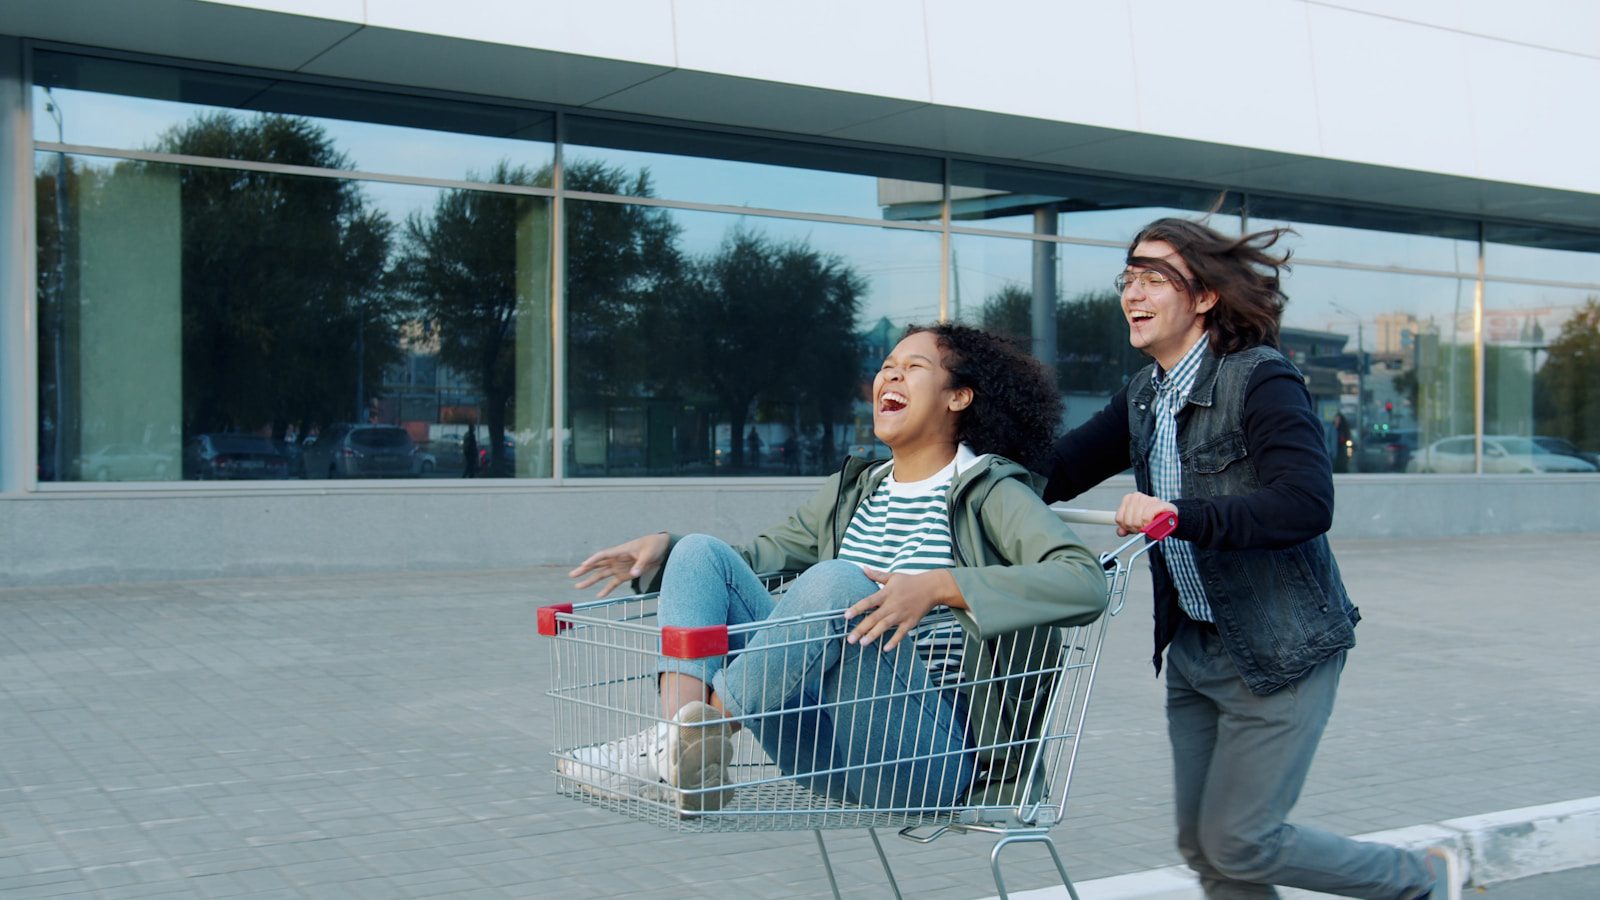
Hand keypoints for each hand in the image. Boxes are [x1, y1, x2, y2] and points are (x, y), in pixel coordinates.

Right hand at [568, 533, 669, 597]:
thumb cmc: (653, 546)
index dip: (593, 560)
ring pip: (602, 574)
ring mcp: (619, 567)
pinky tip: (598, 595)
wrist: (662, 548)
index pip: (603, 555)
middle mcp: (616, 559)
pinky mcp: (625, 574)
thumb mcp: (648, 554)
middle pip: (597, 565)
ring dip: (590, 580)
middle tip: (572, 575)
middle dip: (584, 570)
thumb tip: (633, 574)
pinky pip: (613, 583)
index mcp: (620, 551)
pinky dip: (606, 589)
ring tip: (578, 586)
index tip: (583, 565)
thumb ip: (640, 564)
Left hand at [845, 568, 962, 650]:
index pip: (868, 601)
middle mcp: (893, 605)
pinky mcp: (911, 622)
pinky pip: (901, 633)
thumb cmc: (911, 581)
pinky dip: (894, 641)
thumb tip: (863, 568)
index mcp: (886, 593)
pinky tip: (885, 649)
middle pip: (874, 618)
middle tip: (850, 639)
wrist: (932, 587)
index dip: (857, 609)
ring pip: (885, 626)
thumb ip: (877, 575)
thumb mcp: (893, 576)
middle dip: (861, 629)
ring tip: (862, 644)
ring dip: (873, 635)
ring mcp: (902, 614)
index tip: (846, 616)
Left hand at [1115, 492, 1177, 537]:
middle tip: (1144, 528)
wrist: (1170, 516)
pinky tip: (1153, 522)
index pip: (1119, 519)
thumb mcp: (1136, 523)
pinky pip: (1146, 518)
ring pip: (1137, 521)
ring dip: (1144, 527)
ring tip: (1150, 525)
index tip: (1134, 528)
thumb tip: (1120, 532)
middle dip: (1136, 528)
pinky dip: (1149, 523)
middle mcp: (1136, 497)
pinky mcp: (1156, 503)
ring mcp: (1146, 498)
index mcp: (1128, 499)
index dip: (1127, 527)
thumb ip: (1126, 527)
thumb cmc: (1152, 518)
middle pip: (1128, 521)